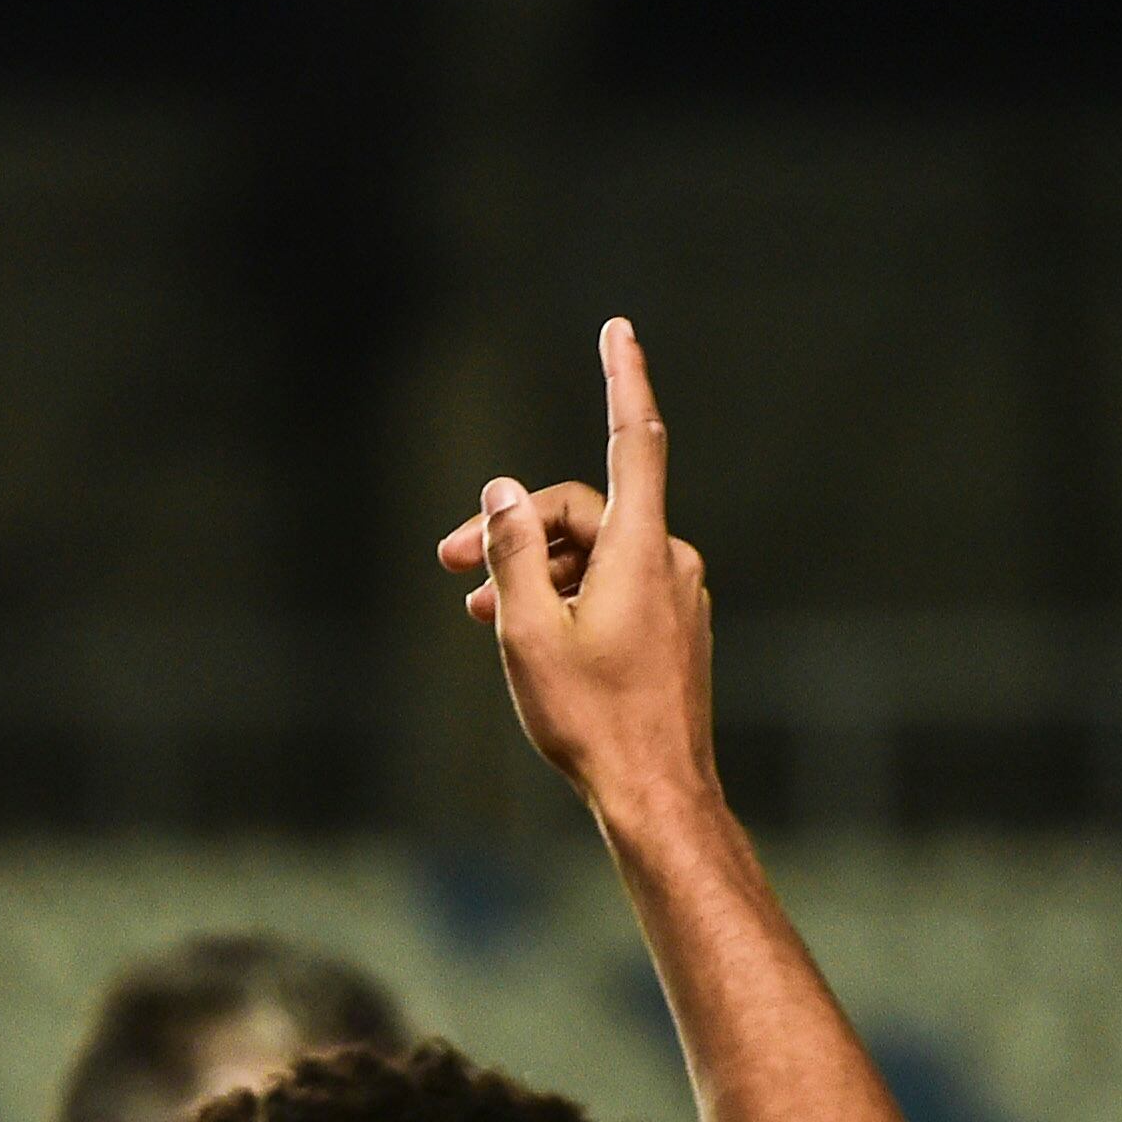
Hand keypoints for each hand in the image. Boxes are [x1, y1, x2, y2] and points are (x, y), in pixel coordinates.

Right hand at [433, 319, 718, 826]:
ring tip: (475, 611)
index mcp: (640, 549)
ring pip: (593, 553)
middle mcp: (667, 559)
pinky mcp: (672, 627)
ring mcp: (675, 595)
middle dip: (515, 527)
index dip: (624, 378)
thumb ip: (514, 553)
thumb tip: (501, 492)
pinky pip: (611, 585)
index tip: (618, 329)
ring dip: (533, 569)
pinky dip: (563, 593)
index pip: (635, 439)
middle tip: (447, 563)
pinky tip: (521, 631)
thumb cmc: (590, 719)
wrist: (655, 792)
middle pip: (585, 510)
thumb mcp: (526, 633)